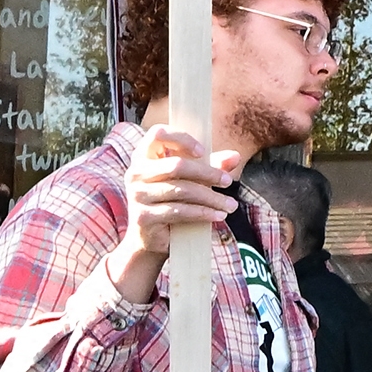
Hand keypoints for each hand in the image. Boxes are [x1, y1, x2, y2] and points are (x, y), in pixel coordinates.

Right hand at [111, 123, 240, 306]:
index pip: (157, 134)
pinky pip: (178, 211)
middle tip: (228, 181)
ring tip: (231, 204)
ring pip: (181, 190)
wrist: (151, 238)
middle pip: (176, 165)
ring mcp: (137, 195)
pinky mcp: (144, 217)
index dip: (181, 138)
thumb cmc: (172, 200)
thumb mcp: (191, 179)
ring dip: (211, 198)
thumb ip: (211, 164)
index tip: (202, 151)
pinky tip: (218, 215)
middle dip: (207, 173)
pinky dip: (202, 213)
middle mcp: (136, 173)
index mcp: (143, 156)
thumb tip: (235, 156)